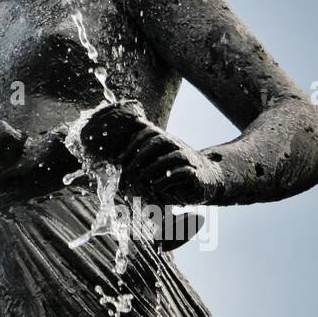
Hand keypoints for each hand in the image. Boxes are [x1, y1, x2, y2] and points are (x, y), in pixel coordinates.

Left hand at [78, 100, 220, 205]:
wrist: (207, 178)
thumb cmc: (173, 172)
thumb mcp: (155, 163)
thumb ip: (137, 161)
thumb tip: (110, 163)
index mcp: (163, 140)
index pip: (147, 130)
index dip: (131, 142)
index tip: (117, 159)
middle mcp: (175, 145)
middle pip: (158, 139)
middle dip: (139, 153)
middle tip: (126, 170)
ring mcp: (188, 159)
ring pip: (172, 155)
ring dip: (154, 166)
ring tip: (142, 178)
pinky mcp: (197, 175)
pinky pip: (184, 172)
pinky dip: (169, 179)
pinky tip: (156, 186)